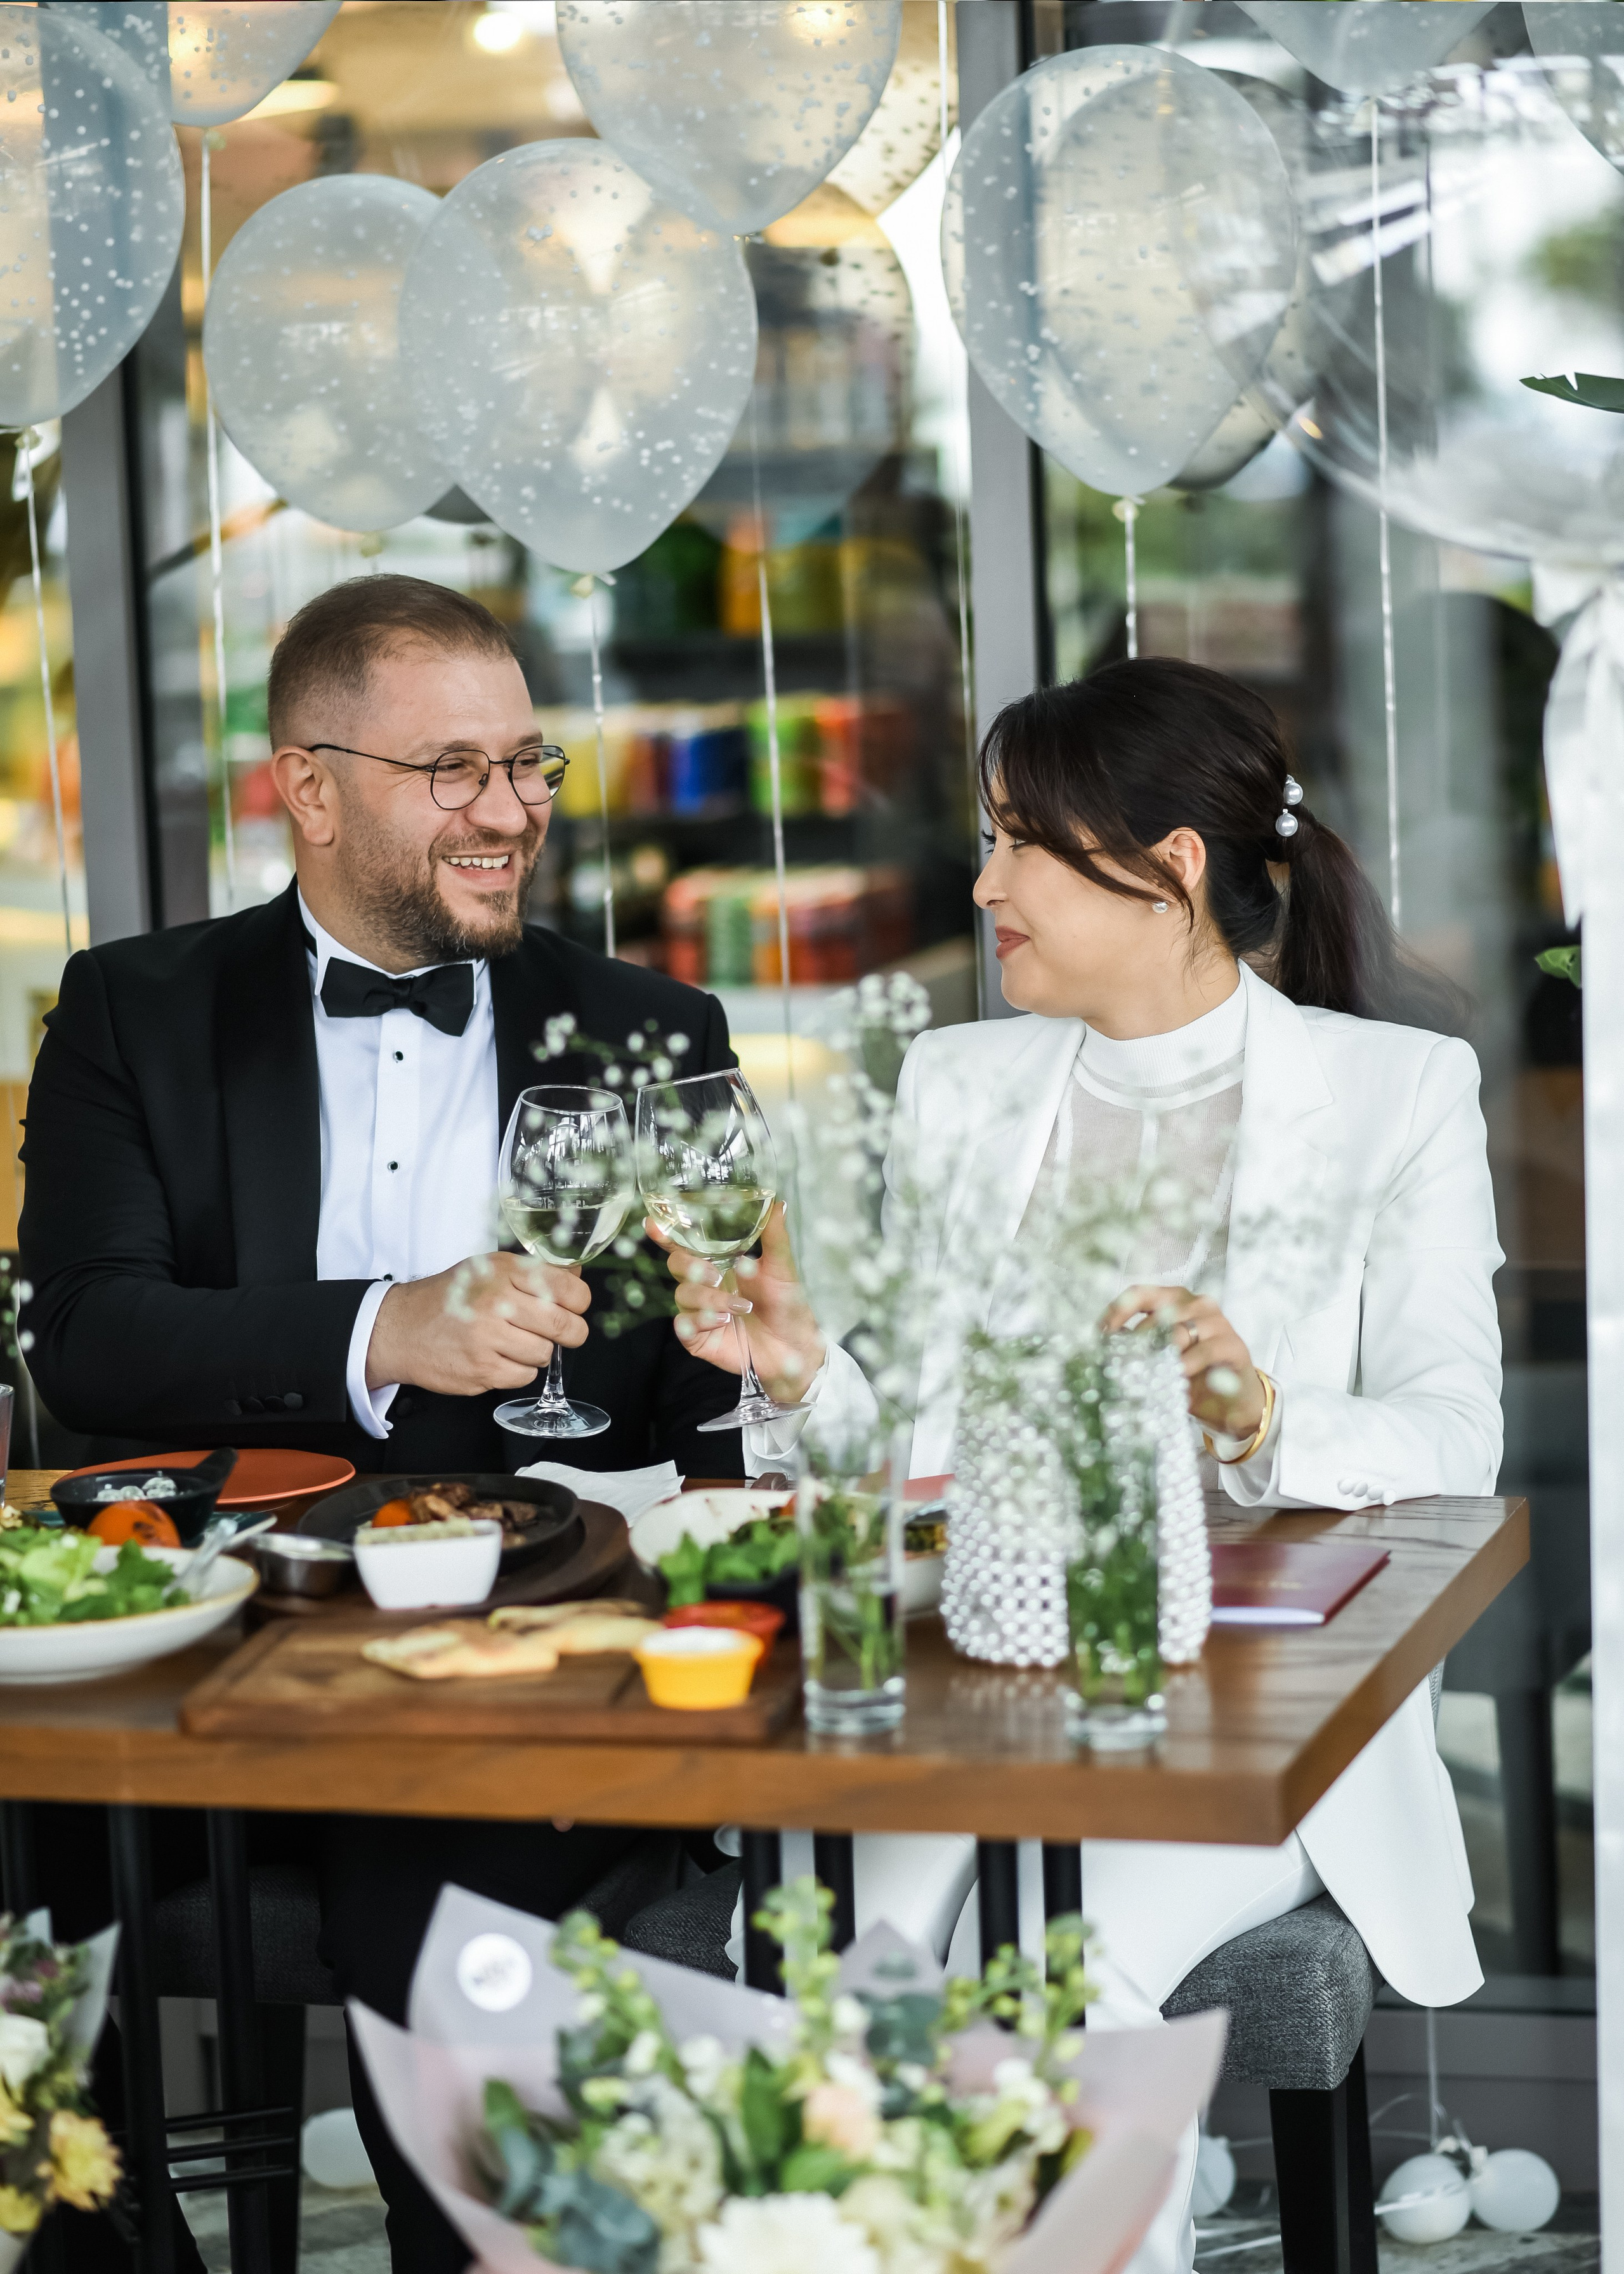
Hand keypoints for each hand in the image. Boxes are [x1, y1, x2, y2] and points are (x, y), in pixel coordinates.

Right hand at [366, 1252, 589, 1396]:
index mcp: (503, 1271)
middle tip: (563, 1332)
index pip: (567, 1288)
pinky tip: (500, 1357)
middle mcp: (496, 1302)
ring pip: (545, 1354)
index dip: (578, 1301)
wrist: (398, 1328)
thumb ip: (534, 1272)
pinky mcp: (481, 1370)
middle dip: (571, 1332)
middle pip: (563, 1325)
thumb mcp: (488, 1269)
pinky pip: (524, 1376)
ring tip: (516, 1342)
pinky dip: (518, 1370)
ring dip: (538, 1352)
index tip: (574, 1306)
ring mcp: (488, 1339)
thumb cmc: (448, 1298)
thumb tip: (576, 1274)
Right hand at [647, 1201, 825, 1406]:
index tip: (653, 1223)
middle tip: (714, 1274)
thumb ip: (775, 1237)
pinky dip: (701, 1320)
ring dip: (708, 1298)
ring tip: (738, 1306)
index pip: (685, 1245)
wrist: (793, 1347)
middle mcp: (704, 1285)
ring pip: (682, 1295)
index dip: (666, 1234)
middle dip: (689, 1266)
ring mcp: (699, 1311)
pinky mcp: (697, 1337)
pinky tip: (722, 1321)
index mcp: (719, 1263)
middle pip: (676, 1266)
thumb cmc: (787, 1304)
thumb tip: (777, 1203)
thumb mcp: (782, 1268)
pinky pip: (684, 1325)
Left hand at [1101, 1283, 1265, 1440]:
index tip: (1099, 1335)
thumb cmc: (1191, 1373)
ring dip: (1159, 1355)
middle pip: (1157, 1315)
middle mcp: (1196, 1304)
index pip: (1140, 1293)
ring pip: (1179, 1332)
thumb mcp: (1159, 1357)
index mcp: (1174, 1300)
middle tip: (1121, 1364)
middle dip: (1136, 1342)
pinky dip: (1186, 1365)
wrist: (1232, 1400)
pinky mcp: (1233, 1344)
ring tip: (1146, 1374)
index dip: (1117, 1311)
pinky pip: (1204, 1351)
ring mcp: (1217, 1322)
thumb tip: (1101, 1347)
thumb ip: (1136, 1346)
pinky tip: (1176, 1378)